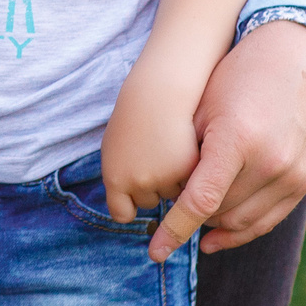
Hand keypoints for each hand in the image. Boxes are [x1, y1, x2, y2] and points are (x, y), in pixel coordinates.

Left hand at [98, 92, 198, 221]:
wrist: (159, 91)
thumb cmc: (135, 118)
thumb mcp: (115, 148)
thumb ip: (119, 179)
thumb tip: (127, 213)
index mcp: (115, 178)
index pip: (122, 213)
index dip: (129, 207)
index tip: (134, 198)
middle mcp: (138, 182)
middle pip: (149, 203)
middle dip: (153, 187)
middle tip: (156, 157)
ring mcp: (164, 177)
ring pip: (172, 195)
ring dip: (174, 180)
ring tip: (171, 150)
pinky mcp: (189, 169)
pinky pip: (189, 183)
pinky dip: (190, 171)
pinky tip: (186, 149)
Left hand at [148, 18, 305, 263]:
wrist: (294, 56)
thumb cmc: (237, 76)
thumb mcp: (203, 108)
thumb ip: (186, 154)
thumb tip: (165, 198)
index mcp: (239, 139)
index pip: (200, 201)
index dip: (174, 230)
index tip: (154, 252)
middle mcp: (271, 161)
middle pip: (220, 213)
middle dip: (191, 218)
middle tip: (169, 213)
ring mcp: (292, 173)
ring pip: (243, 222)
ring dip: (214, 225)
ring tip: (192, 220)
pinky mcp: (304, 180)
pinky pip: (269, 220)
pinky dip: (241, 231)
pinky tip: (216, 236)